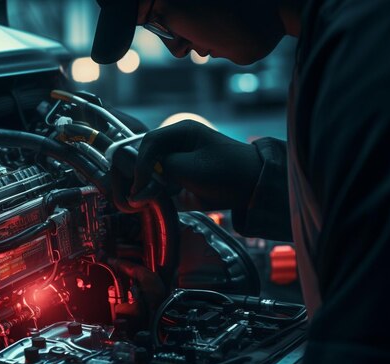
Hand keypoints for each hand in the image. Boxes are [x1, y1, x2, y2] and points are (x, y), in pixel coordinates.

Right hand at [130, 120, 262, 209]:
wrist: (253, 188)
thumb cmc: (227, 172)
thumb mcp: (192, 168)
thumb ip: (164, 171)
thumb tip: (142, 184)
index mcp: (181, 133)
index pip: (149, 142)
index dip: (140, 163)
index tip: (139, 183)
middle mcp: (177, 145)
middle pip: (147, 157)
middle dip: (139, 176)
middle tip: (135, 195)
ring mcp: (179, 163)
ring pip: (151, 173)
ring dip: (145, 187)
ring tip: (140, 202)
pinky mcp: (182, 180)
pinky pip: (161, 186)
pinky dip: (155, 195)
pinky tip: (150, 205)